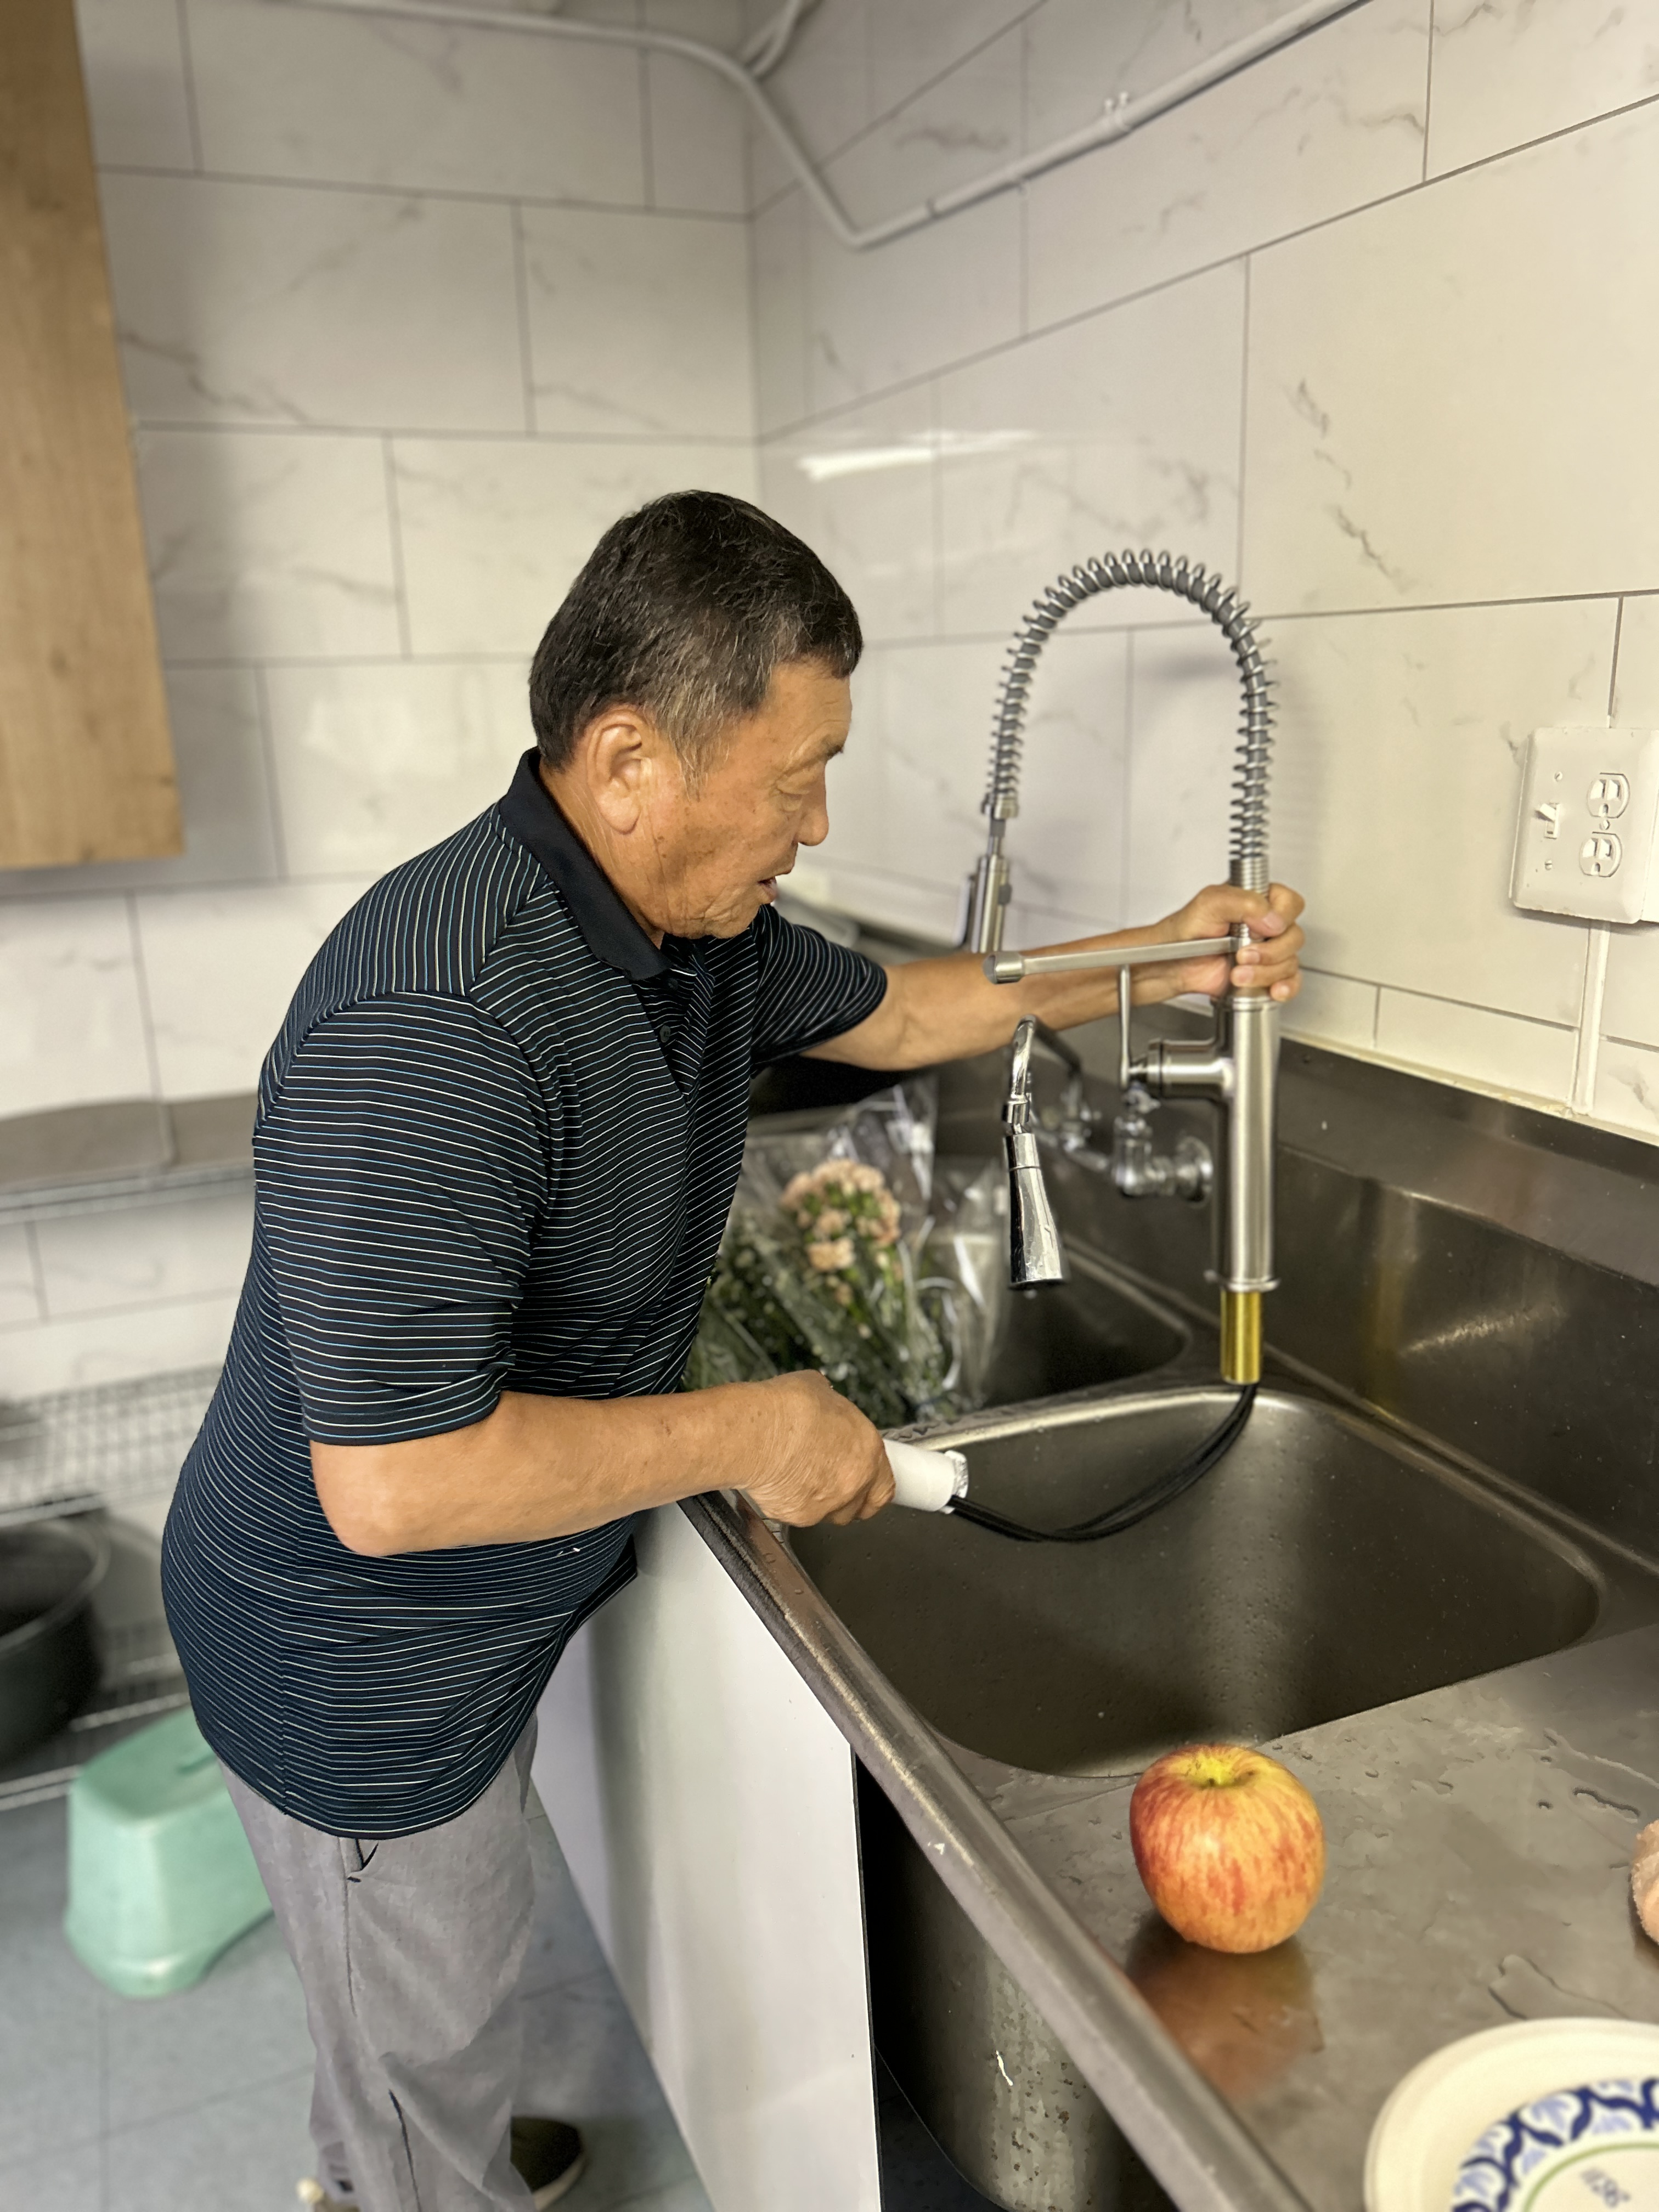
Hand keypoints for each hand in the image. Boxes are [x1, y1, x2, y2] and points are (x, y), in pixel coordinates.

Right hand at [745, 1371, 893, 1526]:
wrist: (755, 1432)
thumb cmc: (784, 1409)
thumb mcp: (819, 1389)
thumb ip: (832, 1408)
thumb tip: (825, 1403)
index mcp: (867, 1448)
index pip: (886, 1484)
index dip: (873, 1485)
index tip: (865, 1482)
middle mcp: (854, 1480)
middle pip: (861, 1505)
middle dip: (847, 1495)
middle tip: (827, 1477)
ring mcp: (829, 1502)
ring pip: (832, 1514)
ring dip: (822, 1502)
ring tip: (801, 1478)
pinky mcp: (801, 1516)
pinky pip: (800, 1516)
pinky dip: (792, 1504)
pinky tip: (781, 1483)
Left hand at [1145, 882, 1304, 1003]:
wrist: (1175, 963)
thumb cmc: (1188, 929)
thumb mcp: (1210, 903)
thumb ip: (1244, 902)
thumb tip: (1273, 919)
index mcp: (1259, 901)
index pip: (1291, 903)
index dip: (1283, 917)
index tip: (1263, 928)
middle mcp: (1267, 926)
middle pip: (1294, 937)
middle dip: (1271, 951)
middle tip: (1243, 955)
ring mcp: (1268, 951)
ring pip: (1291, 962)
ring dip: (1266, 972)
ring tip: (1237, 973)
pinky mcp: (1266, 974)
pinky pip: (1290, 981)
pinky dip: (1285, 987)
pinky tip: (1274, 989)